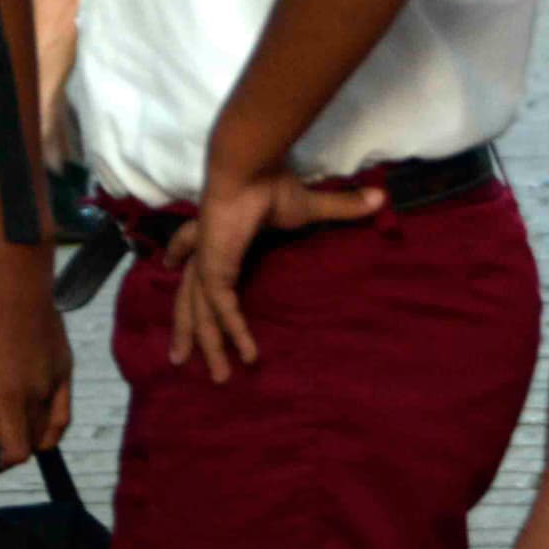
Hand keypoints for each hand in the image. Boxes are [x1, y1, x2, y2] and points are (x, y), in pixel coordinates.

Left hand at [0, 239, 73, 464]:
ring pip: (49, 430)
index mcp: (10, 392)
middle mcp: (38, 393)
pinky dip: (50, 422)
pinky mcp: (67, 367)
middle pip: (30, 444)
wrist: (20, 275)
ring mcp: (57, 380)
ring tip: (5, 412)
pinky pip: (64, 410)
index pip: (15, 452)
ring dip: (28, 434)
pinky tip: (32, 410)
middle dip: (8, 445)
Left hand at [164, 165, 384, 382]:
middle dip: (186, 328)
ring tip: (220, 377)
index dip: (183, 258)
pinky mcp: (213, 272)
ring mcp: (206, 265)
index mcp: (217, 233)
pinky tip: (248, 356)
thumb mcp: (309, 206)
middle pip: (188, 297)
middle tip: (179, 357)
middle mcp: (205, 252)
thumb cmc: (272, 184)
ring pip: (201, 314)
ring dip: (209, 346)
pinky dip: (235, 335)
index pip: (194, 254)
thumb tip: (380, 198)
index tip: (167, 264)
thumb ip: (340, 208)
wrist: (249, 170)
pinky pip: (223, 312)